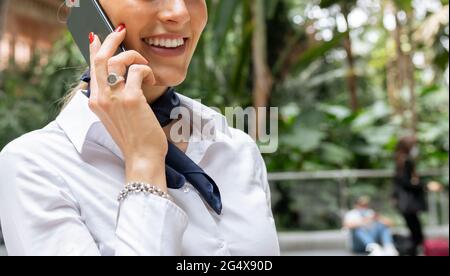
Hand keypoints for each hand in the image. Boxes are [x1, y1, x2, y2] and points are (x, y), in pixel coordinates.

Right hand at [88, 26, 167, 190]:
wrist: (141, 156)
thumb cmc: (133, 138)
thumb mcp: (115, 117)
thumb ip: (112, 98)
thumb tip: (121, 78)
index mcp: (95, 102)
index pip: (92, 68)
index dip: (95, 49)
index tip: (99, 37)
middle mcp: (101, 98)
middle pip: (101, 58)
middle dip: (111, 39)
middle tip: (122, 32)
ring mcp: (114, 97)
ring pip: (119, 60)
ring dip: (135, 57)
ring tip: (145, 68)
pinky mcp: (131, 99)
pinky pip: (138, 70)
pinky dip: (147, 71)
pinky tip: (152, 80)